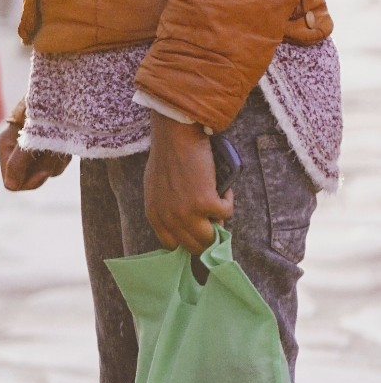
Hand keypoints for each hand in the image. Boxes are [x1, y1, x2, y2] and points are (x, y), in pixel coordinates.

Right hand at [0, 106, 69, 191]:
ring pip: (48, 172)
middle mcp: (16, 152)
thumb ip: (19, 161)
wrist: (62, 90)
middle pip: (31, 180)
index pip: (12, 182)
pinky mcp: (48, 149)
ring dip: (58, 159)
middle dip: (46, 168)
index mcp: (5, 147)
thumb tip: (11, 186)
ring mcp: (33, 151)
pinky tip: (66, 140)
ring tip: (61, 138)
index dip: (29, 180)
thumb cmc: (43, 109)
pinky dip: (64, 156)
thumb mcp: (30, 135)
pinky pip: (58, 165)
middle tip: (56, 150)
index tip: (44, 169)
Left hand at [144, 111, 231, 254]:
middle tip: (214, 220)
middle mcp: (169, 219)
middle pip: (194, 246)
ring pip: (211, 238)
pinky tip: (223, 189)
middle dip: (207, 235)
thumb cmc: (167, 156)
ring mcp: (187, 213)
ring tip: (218, 204)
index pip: (172, 245)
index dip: (188, 240)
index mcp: (155, 215)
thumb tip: (189, 223)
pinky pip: (226, 213)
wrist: (176, 136)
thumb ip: (168, 208)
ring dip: (219, 223)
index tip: (198, 232)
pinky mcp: (205, 204)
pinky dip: (228, 201)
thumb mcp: (158, 188)